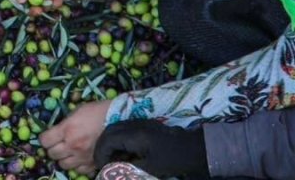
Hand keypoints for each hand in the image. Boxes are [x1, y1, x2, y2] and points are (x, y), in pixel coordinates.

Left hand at [40, 99, 110, 174]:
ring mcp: (82, 157)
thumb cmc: (98, 111)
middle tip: (59, 143)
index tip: (49, 136)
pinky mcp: (92, 164)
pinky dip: (76, 165)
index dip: (45, 138)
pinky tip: (80, 157)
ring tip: (69, 151)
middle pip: (52, 154)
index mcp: (67, 130)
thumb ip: (65, 123)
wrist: (120, 120)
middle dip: (53, 148)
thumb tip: (56, 130)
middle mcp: (72, 146)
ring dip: (63, 158)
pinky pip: (78, 170)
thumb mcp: (78, 111)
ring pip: (63, 164)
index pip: (45, 140)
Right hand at [93, 120, 207, 178]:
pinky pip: (124, 129)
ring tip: (111, 159)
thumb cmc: (173, 159)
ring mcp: (140, 123)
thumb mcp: (149, 168)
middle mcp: (135, 125)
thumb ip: (127, 168)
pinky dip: (119, 141)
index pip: (108, 140)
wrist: (194, 147)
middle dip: (102, 148)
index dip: (101, 154)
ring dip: (110, 143)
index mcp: (135, 135)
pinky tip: (123, 153)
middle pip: (109, 132)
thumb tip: (110, 172)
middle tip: (102, 163)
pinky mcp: (145, 125)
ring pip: (116, 129)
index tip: (101, 167)